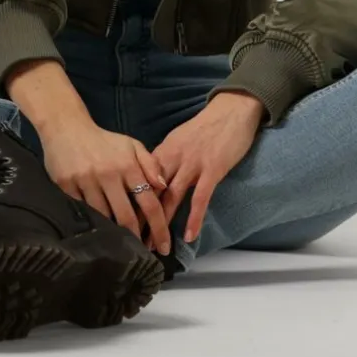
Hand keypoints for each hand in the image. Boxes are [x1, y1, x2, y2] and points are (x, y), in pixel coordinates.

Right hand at [38, 120, 171, 254]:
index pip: (149, 202)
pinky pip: (82, 212)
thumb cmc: (104, 141)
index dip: (159, 227)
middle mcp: (109, 175)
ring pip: (104, 217)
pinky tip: (98, 233)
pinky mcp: (67, 186)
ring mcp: (86, 181)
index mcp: (127, 165)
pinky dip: (91, 223)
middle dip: (138, 239)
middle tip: (144, 254)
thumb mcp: (131, 145)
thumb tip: (164, 187)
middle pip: (127, 216)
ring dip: (114, 234)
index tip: (165, 247)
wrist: (66, 127)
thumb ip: (150, 164)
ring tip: (123, 247)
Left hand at [145, 92, 263, 245]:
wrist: (232, 109)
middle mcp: (174, 157)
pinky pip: (200, 198)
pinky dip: (193, 218)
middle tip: (132, 241)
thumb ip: (167, 158)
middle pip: (152, 191)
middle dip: (141, 218)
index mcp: (164, 150)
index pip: (141, 179)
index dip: (132, 201)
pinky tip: (188, 235)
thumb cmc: (208, 126)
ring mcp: (193, 163)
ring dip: (163, 224)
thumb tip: (154, 180)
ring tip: (155, 246)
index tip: (124, 220)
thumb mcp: (180, 139)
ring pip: (172, 198)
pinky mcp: (212, 169)